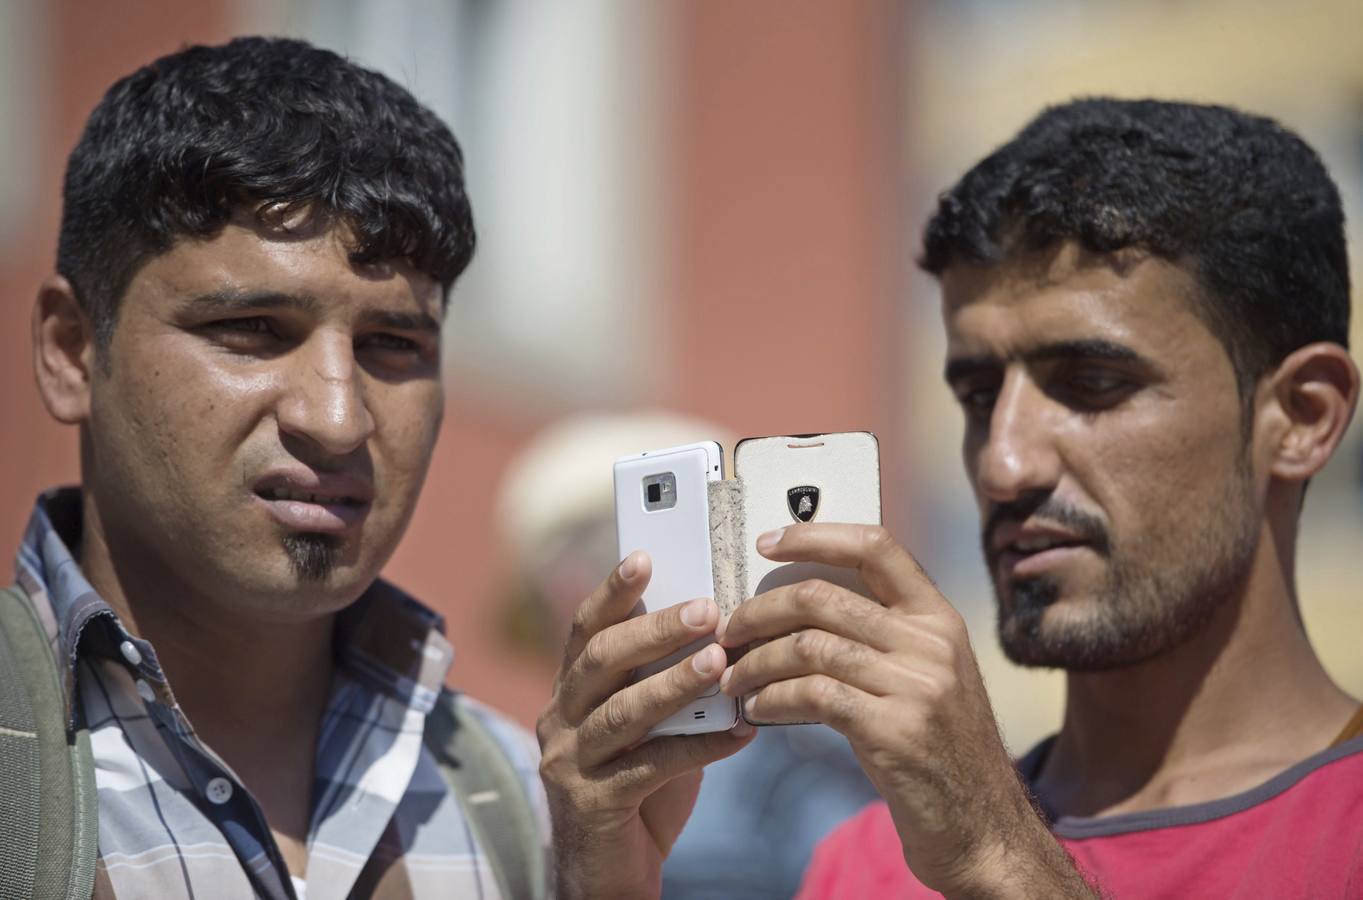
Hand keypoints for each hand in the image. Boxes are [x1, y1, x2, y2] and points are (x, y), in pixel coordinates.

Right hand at [537, 550, 755, 899]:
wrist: (610, 874)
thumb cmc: (640, 787)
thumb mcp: (649, 725)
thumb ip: (664, 681)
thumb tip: (719, 631)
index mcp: (571, 691)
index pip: (586, 629)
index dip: (613, 591)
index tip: (645, 556)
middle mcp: (559, 719)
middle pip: (601, 661)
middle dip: (654, 630)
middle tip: (707, 609)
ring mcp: (568, 763)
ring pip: (623, 712)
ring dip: (675, 683)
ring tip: (720, 662)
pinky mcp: (592, 805)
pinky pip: (651, 767)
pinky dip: (700, 747)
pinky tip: (741, 734)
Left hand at [717, 524, 1094, 897]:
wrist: (982, 827)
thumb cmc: (939, 751)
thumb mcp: (927, 677)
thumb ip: (882, 637)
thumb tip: (798, 607)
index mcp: (938, 618)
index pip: (875, 546)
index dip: (814, 535)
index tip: (766, 542)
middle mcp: (933, 641)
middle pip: (824, 596)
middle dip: (760, 611)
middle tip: (728, 631)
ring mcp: (918, 685)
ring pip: (809, 645)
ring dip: (756, 662)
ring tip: (733, 679)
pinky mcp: (895, 730)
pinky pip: (813, 694)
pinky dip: (773, 698)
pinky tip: (758, 710)